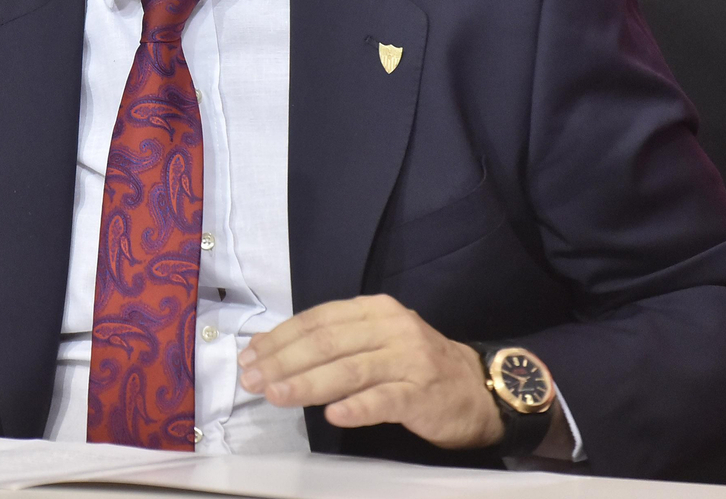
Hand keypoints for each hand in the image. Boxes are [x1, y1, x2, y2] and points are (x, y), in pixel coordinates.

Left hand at [238, 294, 502, 448]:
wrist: (475, 389)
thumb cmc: (414, 365)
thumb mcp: (375, 341)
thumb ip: (331, 342)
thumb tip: (268, 349)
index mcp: (374, 310)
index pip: (318, 319)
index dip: (280, 337)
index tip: (250, 356)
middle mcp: (391, 328)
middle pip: (328, 342)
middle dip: (284, 361)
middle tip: (253, 380)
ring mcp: (409, 360)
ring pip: (350, 369)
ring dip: (308, 384)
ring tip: (277, 396)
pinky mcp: (422, 394)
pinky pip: (385, 399)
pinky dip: (357, 406)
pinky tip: (334, 415)